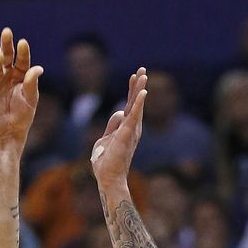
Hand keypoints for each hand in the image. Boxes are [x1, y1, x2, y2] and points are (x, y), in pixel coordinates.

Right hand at [0, 27, 42, 144]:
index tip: (23, 42)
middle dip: (6, 45)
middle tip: (6, 32)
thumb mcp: (31, 99)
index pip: (22, 60)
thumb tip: (38, 68)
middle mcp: (6, 76)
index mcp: (20, 75)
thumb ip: (32, 84)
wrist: (10, 132)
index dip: (22, 52)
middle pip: (6, 57)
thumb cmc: (23, 115)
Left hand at [90, 68, 146, 186]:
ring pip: (136, 106)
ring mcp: (130, 131)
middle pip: (135, 102)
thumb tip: (119, 113)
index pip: (129, 106)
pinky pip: (134, 115)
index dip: (131, 91)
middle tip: (142, 69)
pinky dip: (139, 103)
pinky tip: (143, 92)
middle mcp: (131, 128)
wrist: (108, 178)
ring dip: (139, 89)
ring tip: (143, 75)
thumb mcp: (104, 140)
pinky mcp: (127, 134)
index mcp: (126, 129)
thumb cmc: (106, 163)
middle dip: (138, 85)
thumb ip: (111, 125)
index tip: (134, 76)